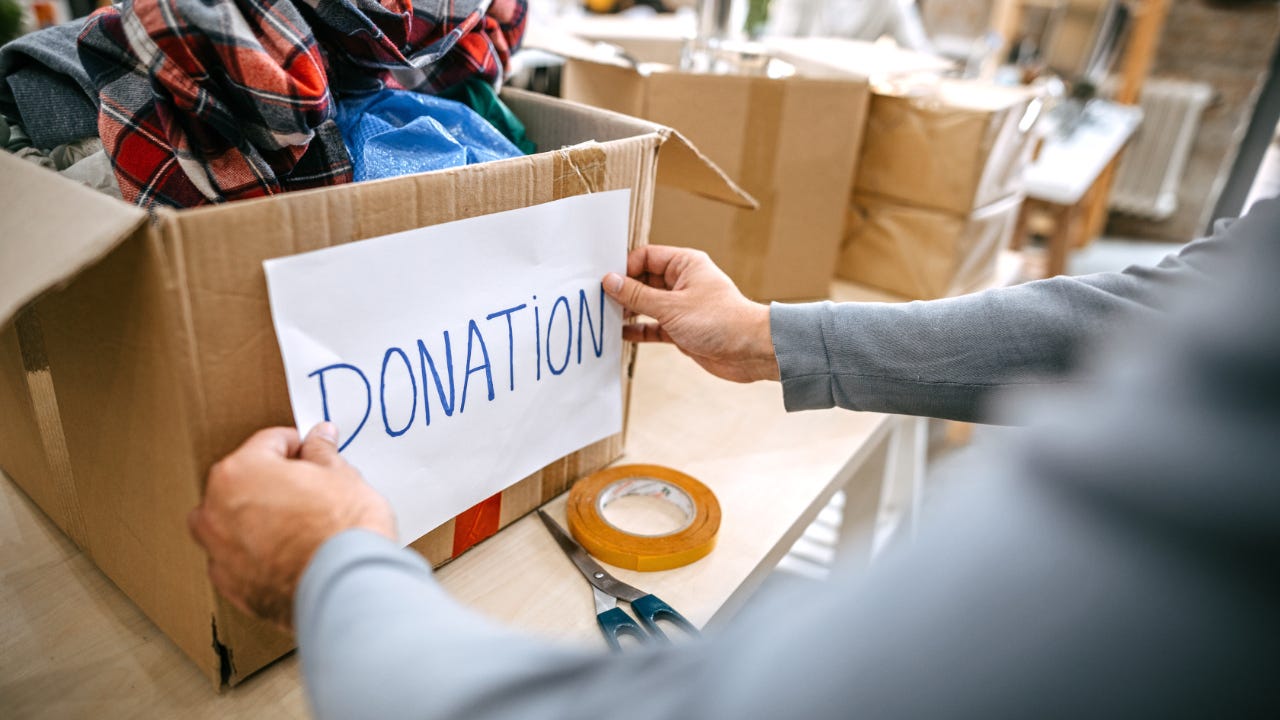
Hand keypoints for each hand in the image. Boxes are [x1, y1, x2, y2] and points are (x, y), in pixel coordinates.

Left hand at [188, 422, 395, 629]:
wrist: (347, 588)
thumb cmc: (341, 532)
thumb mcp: (341, 476)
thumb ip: (322, 453)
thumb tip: (319, 440)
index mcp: (239, 472)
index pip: (269, 443)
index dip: (299, 446)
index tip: (313, 454)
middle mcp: (216, 511)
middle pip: (245, 481)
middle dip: (274, 482)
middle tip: (310, 490)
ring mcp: (219, 552)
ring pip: (235, 522)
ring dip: (259, 518)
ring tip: (300, 525)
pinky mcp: (231, 586)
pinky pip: (241, 557)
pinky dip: (260, 553)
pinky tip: (292, 554)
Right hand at [603, 246, 778, 382]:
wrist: (750, 351)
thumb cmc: (719, 321)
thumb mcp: (671, 306)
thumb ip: (638, 295)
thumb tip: (609, 281)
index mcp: (685, 264)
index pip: (645, 257)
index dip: (624, 268)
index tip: (605, 283)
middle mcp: (682, 282)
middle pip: (643, 280)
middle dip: (623, 291)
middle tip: (599, 302)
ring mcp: (681, 306)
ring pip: (646, 304)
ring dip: (628, 311)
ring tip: (605, 318)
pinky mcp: (681, 329)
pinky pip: (653, 325)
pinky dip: (638, 329)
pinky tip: (620, 334)